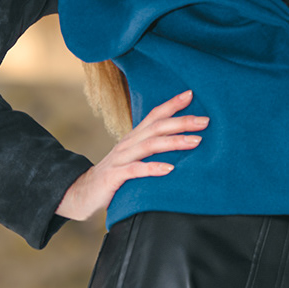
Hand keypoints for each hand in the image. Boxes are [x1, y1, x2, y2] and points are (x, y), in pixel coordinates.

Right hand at [56, 91, 207, 220]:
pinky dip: (153, 168)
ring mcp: (120, 159)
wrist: (82, 192)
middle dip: (181, 122)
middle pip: (156, 127)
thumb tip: (181, 143)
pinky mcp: (113, 177)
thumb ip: (152, 150)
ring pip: (148, 145)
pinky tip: (170, 169)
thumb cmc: (115, 176)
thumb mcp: (134, 158)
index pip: (154, 116)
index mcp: (133, 138)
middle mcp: (127, 144)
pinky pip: (134, 170)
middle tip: (205, 121)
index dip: (171, 104)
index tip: (191, 94)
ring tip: (195, 142)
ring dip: (173, 142)